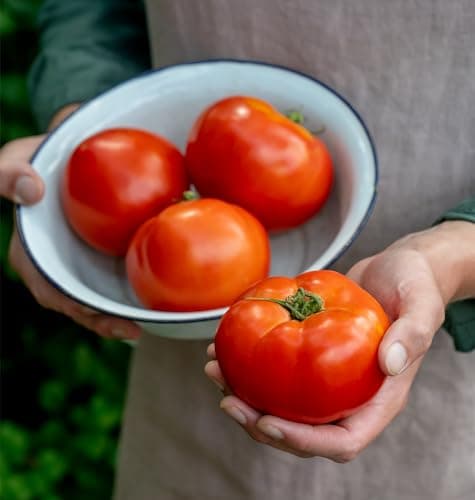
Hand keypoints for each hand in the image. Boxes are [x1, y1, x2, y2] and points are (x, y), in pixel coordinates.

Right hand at [1, 135, 140, 340]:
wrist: (75, 159)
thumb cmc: (42, 161)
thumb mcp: (17, 161)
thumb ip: (11, 173)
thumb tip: (32, 191)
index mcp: (31, 254)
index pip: (45, 285)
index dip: (64, 300)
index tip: (87, 308)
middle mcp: (56, 268)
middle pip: (74, 303)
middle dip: (99, 321)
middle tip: (129, 330)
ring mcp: (81, 269)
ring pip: (97, 302)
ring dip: (117, 319)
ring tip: (142, 327)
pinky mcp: (103, 264)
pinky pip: (116, 286)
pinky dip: (131, 298)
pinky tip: (153, 302)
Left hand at [205, 222, 474, 459]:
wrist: (397, 269)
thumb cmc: (414, 285)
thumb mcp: (422, 303)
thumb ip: (413, 333)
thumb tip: (390, 363)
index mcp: (379, 399)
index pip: (342, 440)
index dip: (302, 442)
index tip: (266, 421)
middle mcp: (350, 396)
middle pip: (302, 431)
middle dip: (259, 423)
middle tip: (226, 398)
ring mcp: (328, 380)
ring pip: (282, 405)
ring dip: (244, 395)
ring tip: (213, 370)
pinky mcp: (311, 358)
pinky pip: (276, 373)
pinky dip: (247, 365)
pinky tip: (223, 347)